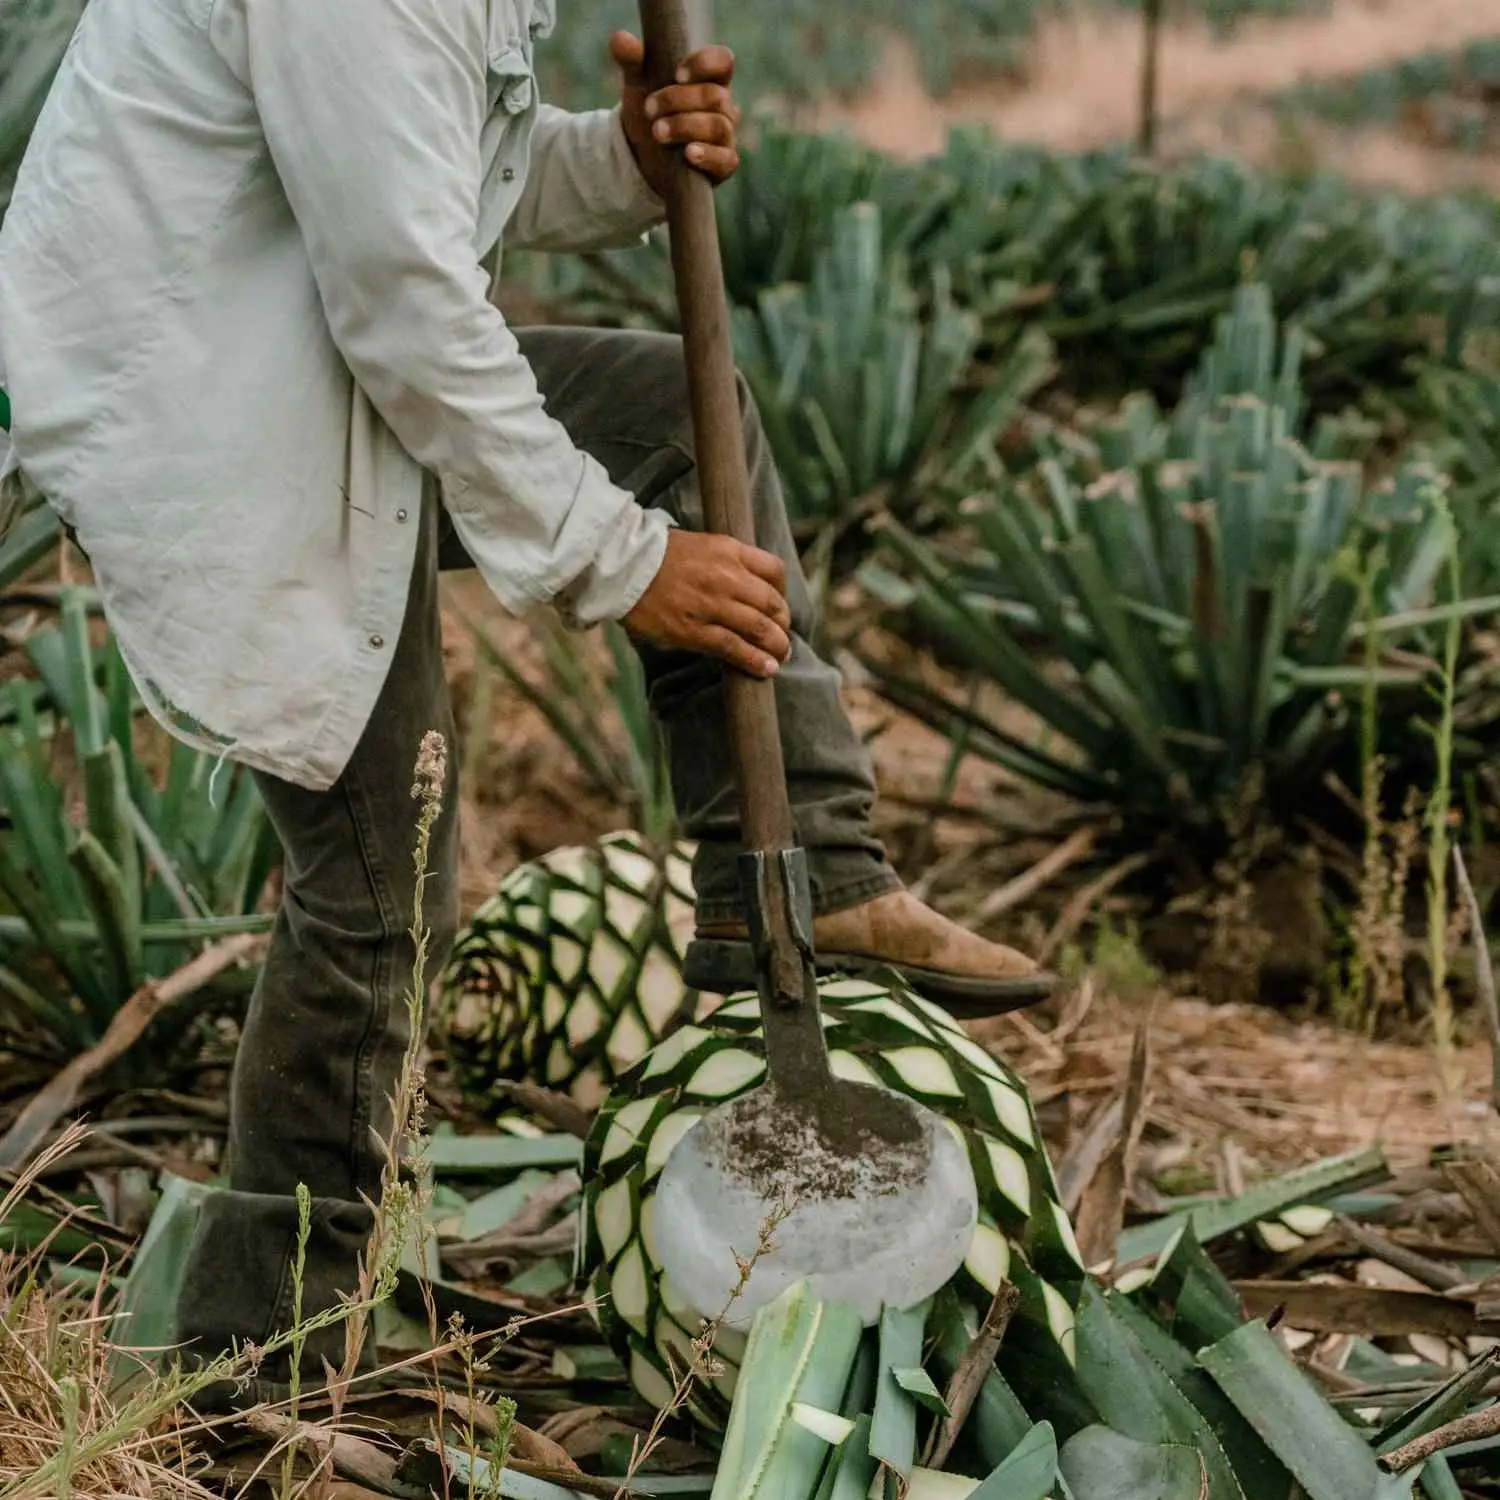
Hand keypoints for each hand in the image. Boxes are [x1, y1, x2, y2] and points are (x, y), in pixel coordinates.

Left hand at [610, 32, 740, 199]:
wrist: (643, 156)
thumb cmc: (650, 113)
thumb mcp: (639, 85)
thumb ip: (632, 61)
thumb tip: (619, 38)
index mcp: (710, 80)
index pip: (723, 61)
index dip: (704, 64)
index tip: (677, 74)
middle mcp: (724, 106)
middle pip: (714, 96)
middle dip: (678, 101)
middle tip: (649, 109)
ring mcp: (726, 136)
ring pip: (718, 126)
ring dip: (685, 126)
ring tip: (657, 131)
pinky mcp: (723, 164)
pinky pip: (726, 159)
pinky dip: (708, 155)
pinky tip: (689, 153)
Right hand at [624, 531, 790, 677]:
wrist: (623, 566)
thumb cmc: (657, 556)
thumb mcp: (700, 545)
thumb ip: (726, 561)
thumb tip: (746, 585)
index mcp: (729, 551)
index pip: (774, 570)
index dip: (783, 592)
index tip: (779, 605)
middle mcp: (727, 577)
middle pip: (772, 603)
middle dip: (782, 623)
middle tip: (781, 636)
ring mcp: (712, 605)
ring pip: (759, 628)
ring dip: (776, 646)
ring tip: (780, 657)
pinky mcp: (695, 630)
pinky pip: (734, 648)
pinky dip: (755, 660)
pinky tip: (766, 670)